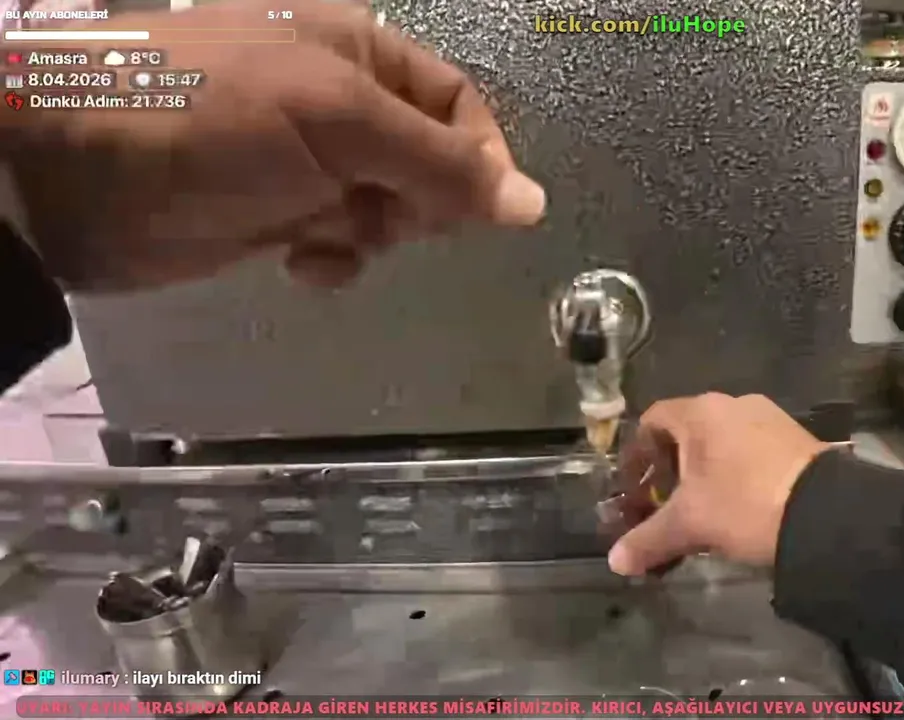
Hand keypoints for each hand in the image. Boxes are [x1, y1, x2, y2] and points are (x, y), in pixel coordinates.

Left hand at [4, 0, 544, 289]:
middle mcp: (338, 101)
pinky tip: (302, 265)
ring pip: (387, 209)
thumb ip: (440, 163)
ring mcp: (304, 160)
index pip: (459, 106)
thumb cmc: (212, 119)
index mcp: (359, 51)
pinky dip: (332, 257)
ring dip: (374, 235)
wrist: (68, 173)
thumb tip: (533, 204)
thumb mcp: (337, 122)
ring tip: (330, 239)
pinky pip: (337, 240)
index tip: (482, 216)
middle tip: (385, 217)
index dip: (480, 160)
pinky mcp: (272, 212)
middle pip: (429, 162)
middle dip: (419, 202)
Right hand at [608, 393, 827, 575]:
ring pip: (721, 441)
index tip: (636, 487)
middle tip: (665, 504)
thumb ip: (648, 539)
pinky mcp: (795, 436)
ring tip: (704, 510)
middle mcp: (733, 403)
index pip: (652, 420)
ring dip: (706, 472)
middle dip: (671, 469)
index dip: (637, 454)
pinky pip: (751, 448)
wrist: (825, 513)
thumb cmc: (744, 505)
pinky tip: (741, 505)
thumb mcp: (690, 525)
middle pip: (687, 432)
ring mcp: (769, 417)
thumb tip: (615, 562)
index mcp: (701, 412)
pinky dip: (736, 472)